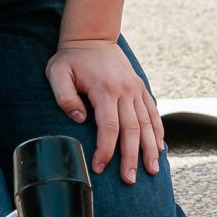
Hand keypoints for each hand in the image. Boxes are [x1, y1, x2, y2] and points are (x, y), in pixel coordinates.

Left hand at [46, 39, 161, 185]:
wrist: (92, 36)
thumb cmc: (71, 58)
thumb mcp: (57, 73)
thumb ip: (65, 97)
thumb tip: (81, 120)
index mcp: (105, 90)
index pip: (109, 128)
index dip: (105, 151)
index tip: (100, 168)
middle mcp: (125, 90)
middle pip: (132, 130)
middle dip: (131, 158)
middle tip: (130, 179)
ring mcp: (135, 89)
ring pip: (147, 124)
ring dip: (150, 149)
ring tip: (152, 170)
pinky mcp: (140, 87)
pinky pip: (152, 112)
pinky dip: (158, 131)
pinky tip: (159, 148)